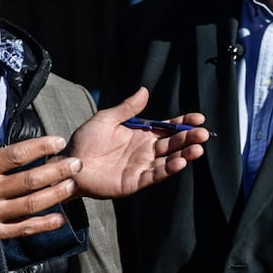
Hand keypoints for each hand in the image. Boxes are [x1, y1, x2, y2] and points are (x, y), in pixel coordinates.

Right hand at [0, 99, 81, 257]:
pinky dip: (43, 225)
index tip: (58, 141)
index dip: (41, 146)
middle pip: (31, 179)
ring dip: (56, 195)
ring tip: (74, 185)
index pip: (16, 154)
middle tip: (78, 163)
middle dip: (58, 170)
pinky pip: (22, 229)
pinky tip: (60, 219)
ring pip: (31, 204)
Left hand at [63, 87, 209, 198]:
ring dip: (184, 155)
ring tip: (197, 149)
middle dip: (188, 139)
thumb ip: (127, 108)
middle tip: (202, 134)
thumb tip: (145, 91)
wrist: (70, 163)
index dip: (183, 124)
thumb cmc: (85, 140)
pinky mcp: (135, 181)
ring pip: (168, 160)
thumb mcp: (107, 118)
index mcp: (141, 134)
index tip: (198, 118)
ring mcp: (141, 166)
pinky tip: (179, 162)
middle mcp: (145, 150)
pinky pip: (155, 175)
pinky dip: (168, 170)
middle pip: (172, 144)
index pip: (167, 128)